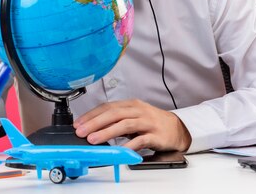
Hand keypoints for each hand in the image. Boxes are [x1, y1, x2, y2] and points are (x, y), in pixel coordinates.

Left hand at [73, 99, 191, 151]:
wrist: (177, 128)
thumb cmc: (152, 122)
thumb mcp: (133, 116)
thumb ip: (116, 120)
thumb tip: (94, 128)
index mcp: (131, 104)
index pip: (107, 107)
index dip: (91, 114)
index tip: (79, 123)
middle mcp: (138, 110)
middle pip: (114, 114)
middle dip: (95, 122)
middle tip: (82, 131)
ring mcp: (147, 122)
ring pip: (125, 125)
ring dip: (107, 132)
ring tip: (94, 139)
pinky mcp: (156, 135)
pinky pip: (140, 140)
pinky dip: (129, 145)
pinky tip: (119, 151)